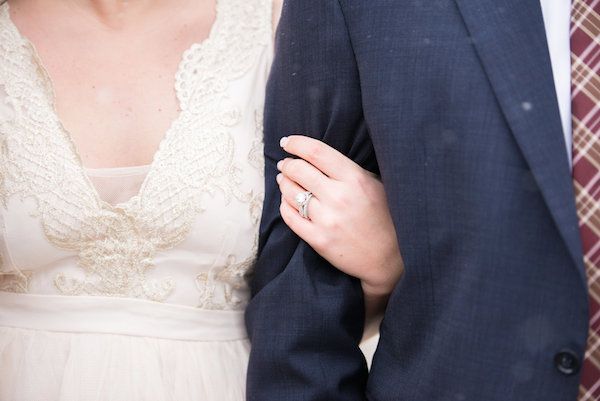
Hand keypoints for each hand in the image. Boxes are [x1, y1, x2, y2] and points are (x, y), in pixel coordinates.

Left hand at [276, 135, 403, 302]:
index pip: (316, 152)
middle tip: (286, 164)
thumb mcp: (375, 185)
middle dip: (288, 164)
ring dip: (284, 183)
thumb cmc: (384, 216)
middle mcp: (339, 197)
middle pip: (299, 170)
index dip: (297, 143)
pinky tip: (287, 201)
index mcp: (354, 178)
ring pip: (291, 193)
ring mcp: (327, 219)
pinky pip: (290, 217)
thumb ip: (348, 170)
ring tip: (284, 179)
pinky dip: (284, 205)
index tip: (287, 142)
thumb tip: (316, 156)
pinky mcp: (318, 240)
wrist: (389, 258)